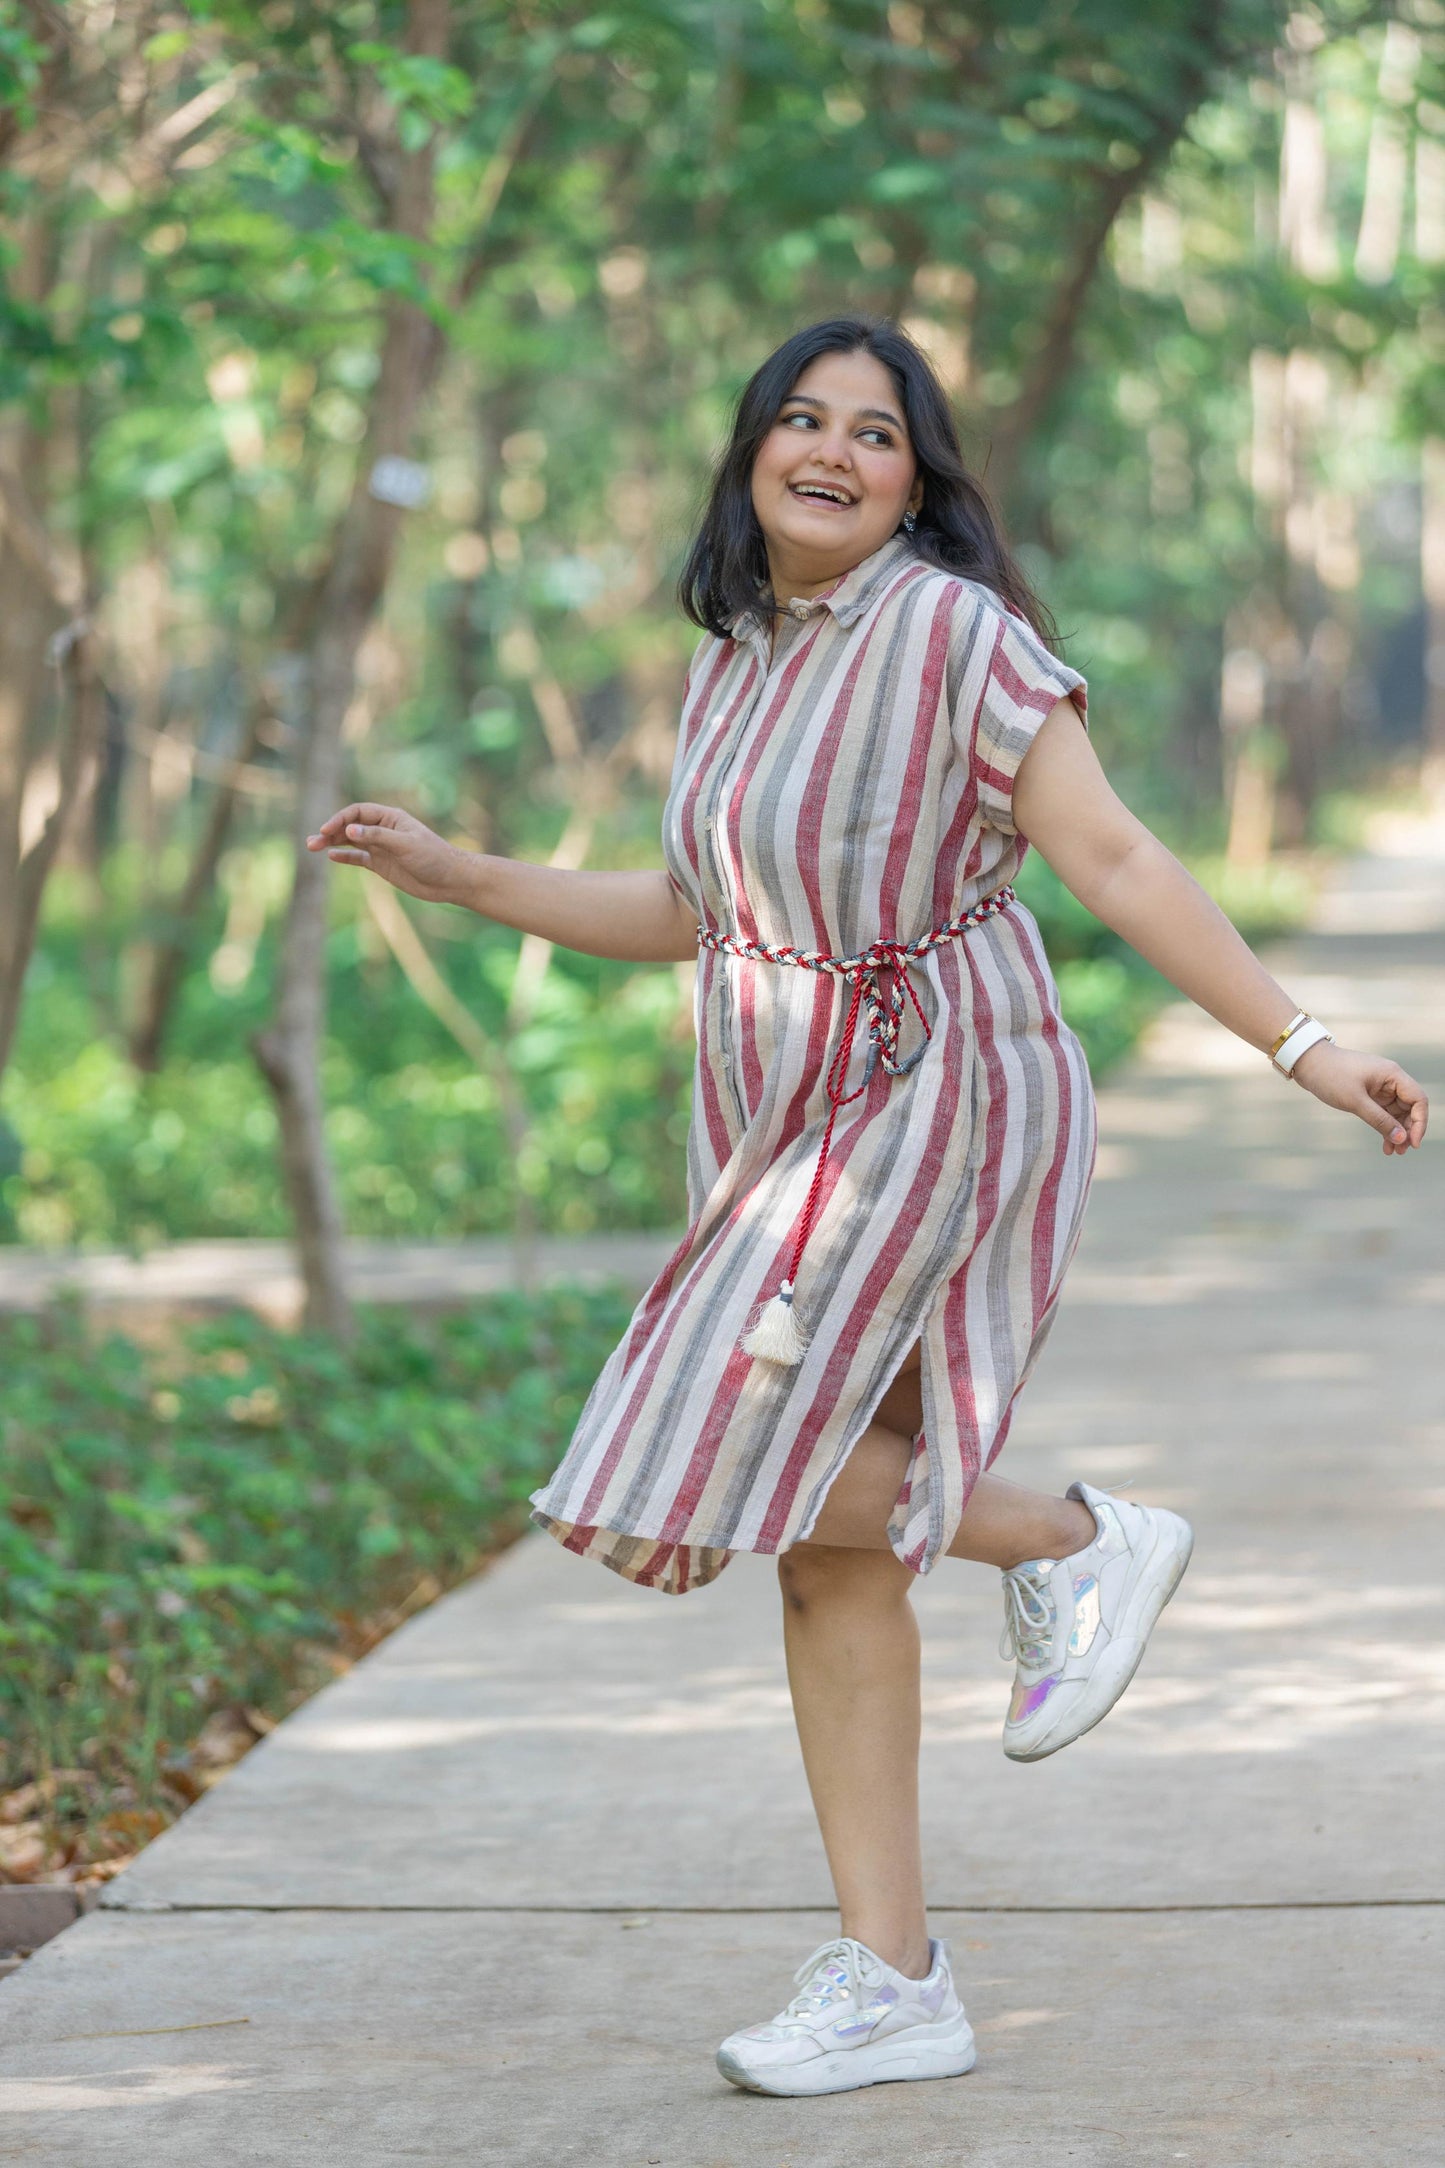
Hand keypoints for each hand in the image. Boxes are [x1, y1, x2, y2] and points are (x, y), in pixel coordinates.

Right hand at [305, 802, 467, 904]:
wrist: (450, 880)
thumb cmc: (433, 857)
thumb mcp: (405, 845)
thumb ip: (377, 837)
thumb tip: (350, 830)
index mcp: (390, 818)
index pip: (358, 813)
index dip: (340, 820)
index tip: (326, 831)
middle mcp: (383, 830)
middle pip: (350, 826)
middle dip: (330, 832)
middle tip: (312, 842)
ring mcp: (382, 847)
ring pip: (351, 842)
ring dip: (333, 844)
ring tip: (312, 848)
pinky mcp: (382, 865)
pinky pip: (359, 858)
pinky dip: (345, 857)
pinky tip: (331, 857)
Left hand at [1289, 1041, 1428, 1155]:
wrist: (1308, 1063)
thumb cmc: (1331, 1076)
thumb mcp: (1355, 1101)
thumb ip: (1379, 1120)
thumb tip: (1401, 1138)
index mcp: (1392, 1075)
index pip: (1418, 1100)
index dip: (1420, 1122)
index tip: (1413, 1143)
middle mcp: (1390, 1080)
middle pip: (1410, 1108)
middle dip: (1408, 1130)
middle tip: (1402, 1151)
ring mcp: (1380, 1087)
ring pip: (1397, 1113)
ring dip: (1397, 1131)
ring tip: (1393, 1152)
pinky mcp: (1369, 1094)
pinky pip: (1384, 1112)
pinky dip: (1385, 1126)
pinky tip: (1385, 1144)